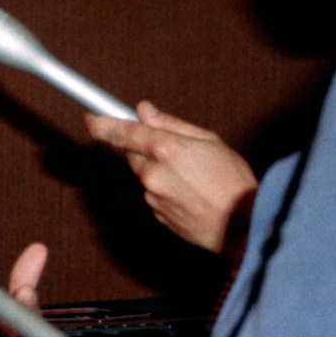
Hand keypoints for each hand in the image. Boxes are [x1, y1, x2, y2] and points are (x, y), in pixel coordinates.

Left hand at [86, 101, 256, 254]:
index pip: (123, 131)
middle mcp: (153, 173)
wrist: (245, 226)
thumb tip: (144, 110)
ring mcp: (152, 197)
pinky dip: (166, 190)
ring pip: (145, 175)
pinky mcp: (156, 215)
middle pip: (132, 153)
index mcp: (165, 148)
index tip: (90, 118)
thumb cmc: (233, 181)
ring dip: (159, 171)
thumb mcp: (209, 140)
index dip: (102, 124)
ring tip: (193, 177)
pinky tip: (191, 193)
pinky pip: (153, 195)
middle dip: (145, 149)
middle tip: (175, 152)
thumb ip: (170, 124)